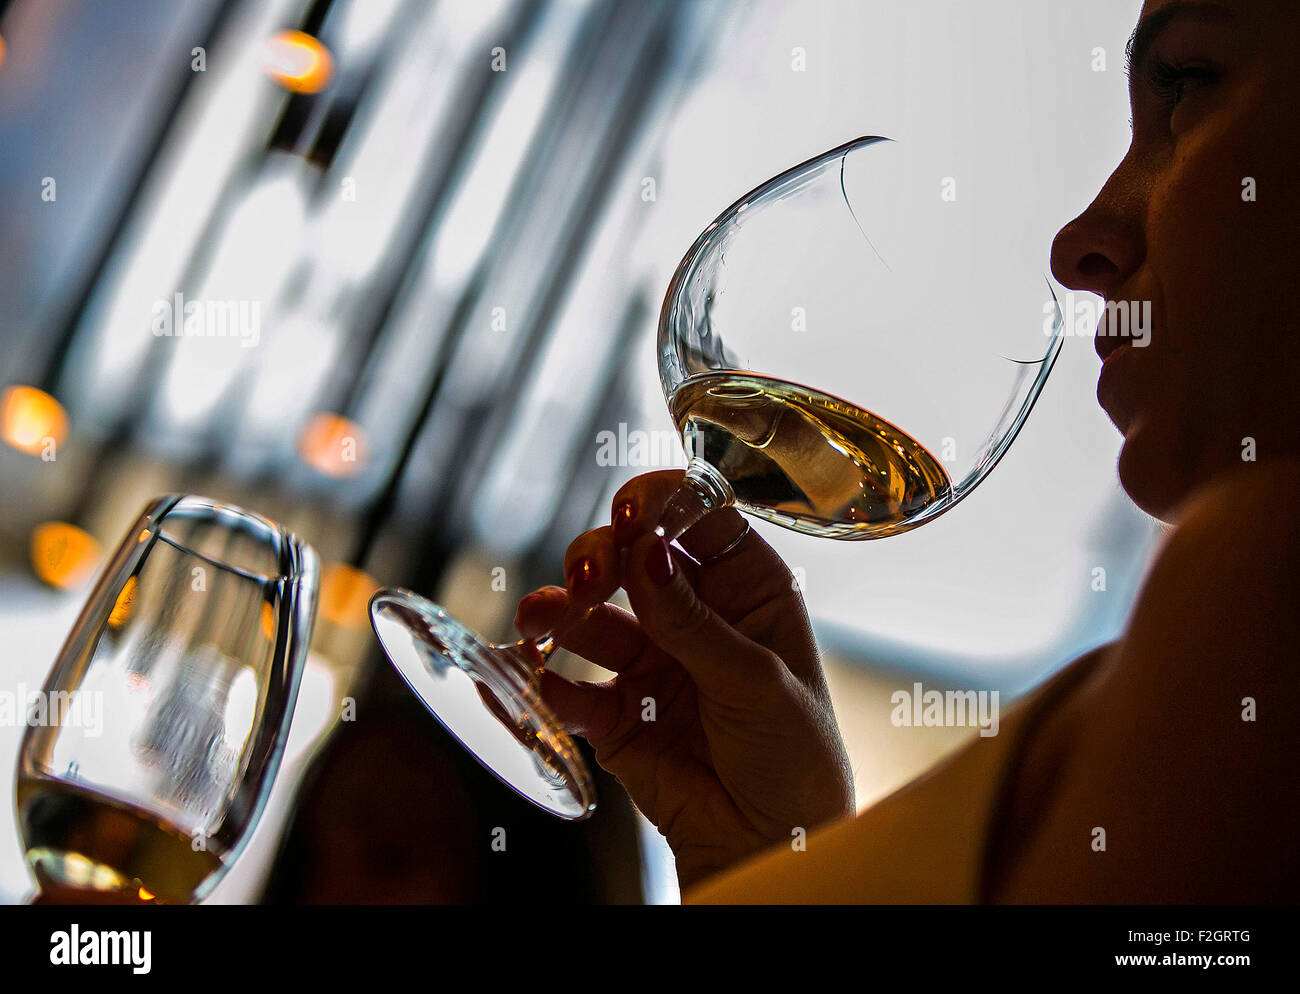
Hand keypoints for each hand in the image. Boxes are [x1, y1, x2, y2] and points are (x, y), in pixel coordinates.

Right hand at [515, 470, 853, 888]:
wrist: (772, 846)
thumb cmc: (796, 758)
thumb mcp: (757, 683)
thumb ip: (695, 623)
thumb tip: (647, 554)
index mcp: (748, 589)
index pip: (700, 519)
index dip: (664, 506)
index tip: (631, 511)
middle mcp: (695, 613)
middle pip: (634, 556)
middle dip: (603, 556)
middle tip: (589, 576)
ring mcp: (652, 660)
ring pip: (594, 615)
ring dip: (563, 608)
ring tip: (542, 616)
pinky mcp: (617, 713)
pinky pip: (571, 686)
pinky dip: (544, 678)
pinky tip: (529, 672)